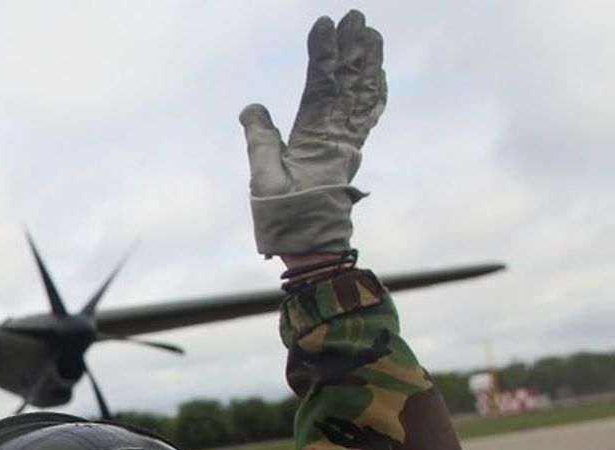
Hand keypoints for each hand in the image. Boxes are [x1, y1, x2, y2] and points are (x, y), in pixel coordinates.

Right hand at [240, 10, 386, 255]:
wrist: (313, 244)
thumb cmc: (286, 216)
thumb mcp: (263, 180)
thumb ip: (260, 140)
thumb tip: (252, 106)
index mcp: (316, 139)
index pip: (322, 86)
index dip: (323, 54)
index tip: (323, 24)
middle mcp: (338, 135)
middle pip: (349, 83)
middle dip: (351, 48)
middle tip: (355, 15)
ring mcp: (348, 142)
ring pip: (363, 94)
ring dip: (368, 62)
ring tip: (370, 32)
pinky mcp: (350, 152)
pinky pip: (369, 116)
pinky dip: (376, 92)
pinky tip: (378, 74)